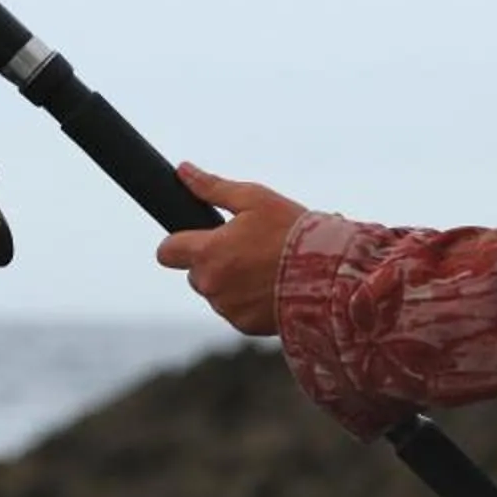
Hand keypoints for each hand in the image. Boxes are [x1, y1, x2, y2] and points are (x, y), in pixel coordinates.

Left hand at [155, 162, 305, 336]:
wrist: (329, 274)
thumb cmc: (292, 231)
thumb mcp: (254, 199)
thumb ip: (212, 188)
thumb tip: (183, 171)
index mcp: (207, 252)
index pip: (166, 251)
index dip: (178, 242)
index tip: (196, 237)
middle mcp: (211, 284)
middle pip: (194, 272)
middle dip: (212, 262)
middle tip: (247, 248)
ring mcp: (227, 308)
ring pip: (216, 292)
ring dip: (231, 282)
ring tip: (265, 267)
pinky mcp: (244, 326)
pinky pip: (236, 310)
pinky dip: (248, 300)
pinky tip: (272, 286)